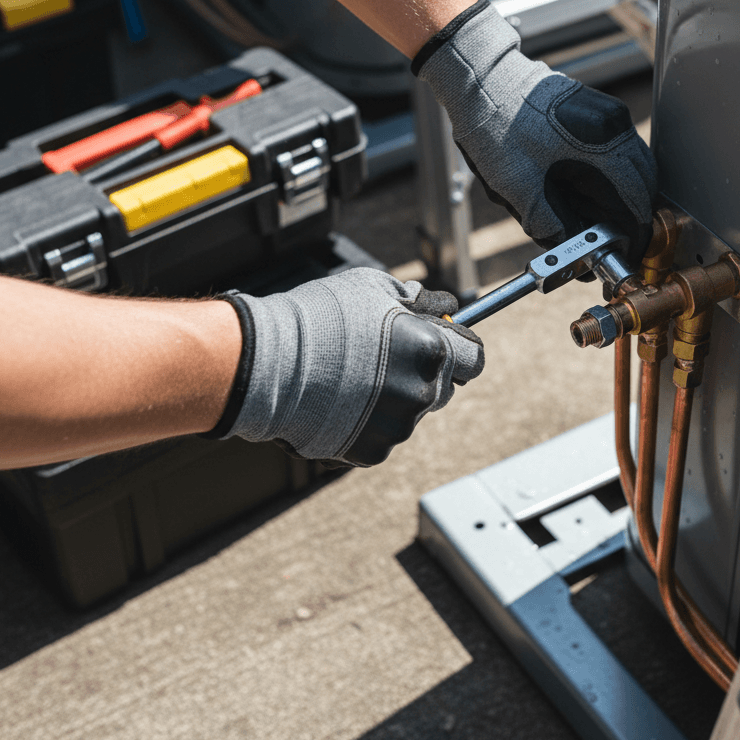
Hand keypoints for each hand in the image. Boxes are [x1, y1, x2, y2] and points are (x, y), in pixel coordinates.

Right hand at [212, 269, 483, 465]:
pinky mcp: (372, 451)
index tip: (446, 345)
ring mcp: (398, 426)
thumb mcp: (372, 287)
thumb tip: (439, 305)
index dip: (460, 349)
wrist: (266, 363)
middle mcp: (422, 391)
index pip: (473, 358)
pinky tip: (339, 401)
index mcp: (430, 350)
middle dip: (424, 374)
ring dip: (394, 398)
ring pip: (411, 412)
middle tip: (388, 358)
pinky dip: (368, 423)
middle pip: (445, 388)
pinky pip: (382, 435)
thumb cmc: (317, 319)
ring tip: (351, 377)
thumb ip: (415, 299)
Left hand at [413, 0, 657, 262]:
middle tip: (607, 242)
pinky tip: (585, 190)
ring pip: (635, 168)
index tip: (625, 254)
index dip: (633, 236)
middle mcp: (614, 127)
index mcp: (601, 147)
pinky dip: (613, 176)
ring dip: (621, 197)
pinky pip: (621, 151)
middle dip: (629, 218)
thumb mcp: (520, 191)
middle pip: (643, 186)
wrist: (484, 83)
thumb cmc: (496, 130)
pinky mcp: (600, 111)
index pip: (636, 203)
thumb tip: (575, 254)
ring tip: (591, 218)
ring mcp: (610, 115)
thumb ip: (551, 227)